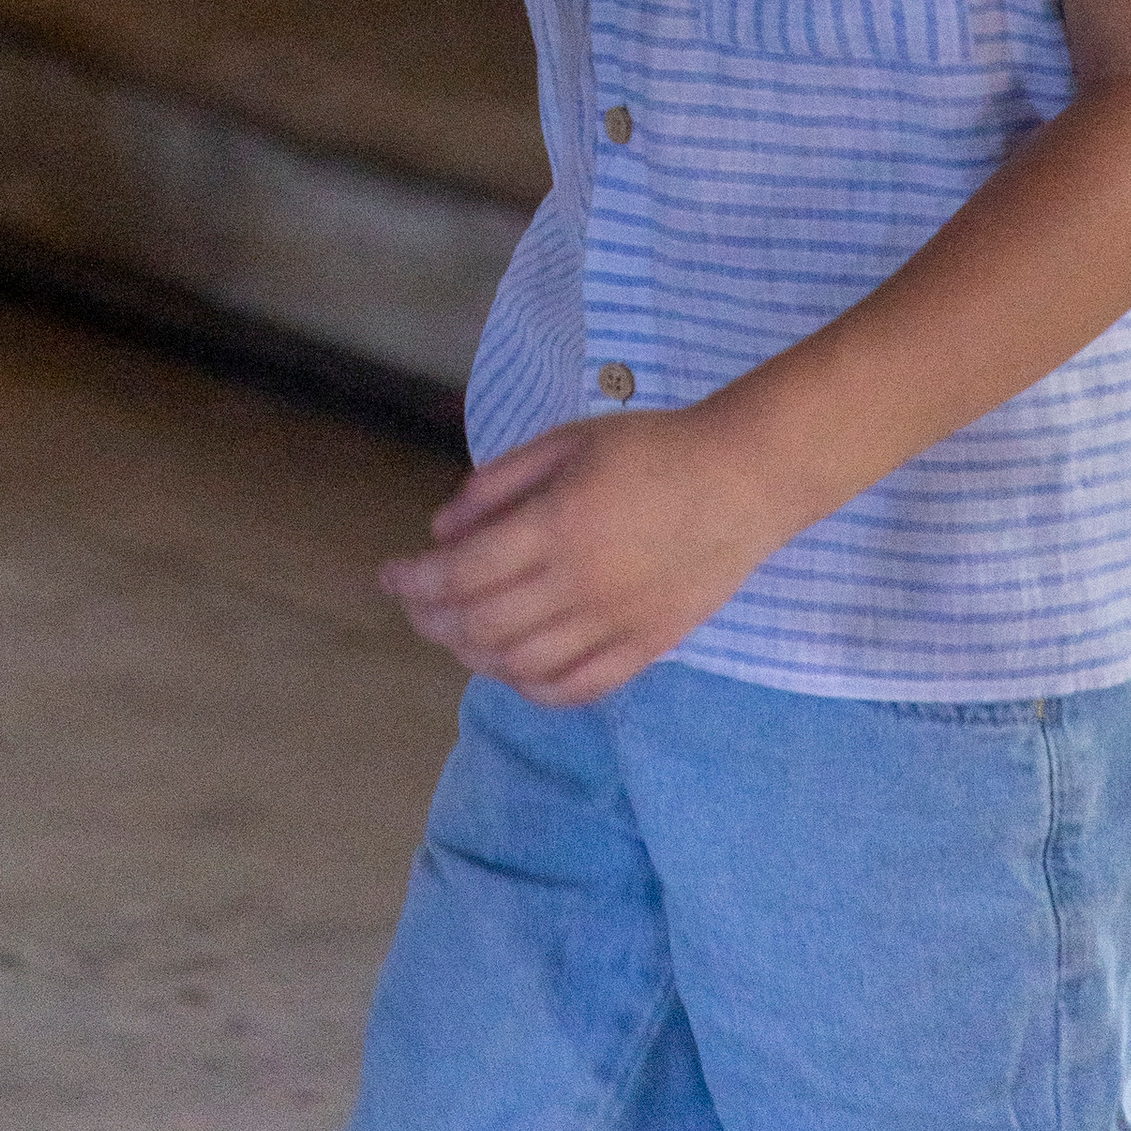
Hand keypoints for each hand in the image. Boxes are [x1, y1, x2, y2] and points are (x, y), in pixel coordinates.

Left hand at [381, 405, 790, 706]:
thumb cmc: (650, 448)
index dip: (413, 581)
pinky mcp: (644, 650)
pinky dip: (528, 686)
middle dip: (431, 620)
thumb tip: (441, 531)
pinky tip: (510, 666)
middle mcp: (580, 586)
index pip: (461, 574)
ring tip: (455, 631)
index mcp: (557, 527)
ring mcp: (614, 626)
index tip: (388, 575)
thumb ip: (498, 484)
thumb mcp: (565, 441)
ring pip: (519, 666)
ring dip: (472, 654)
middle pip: (480, 627)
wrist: (742, 480)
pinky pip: (573, 689)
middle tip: (414, 604)